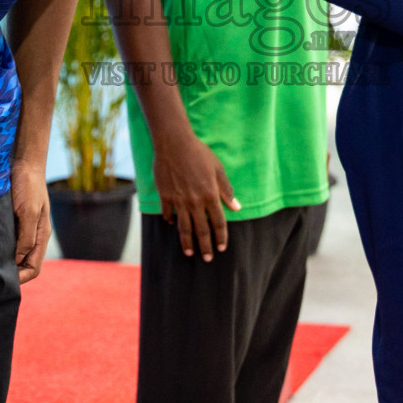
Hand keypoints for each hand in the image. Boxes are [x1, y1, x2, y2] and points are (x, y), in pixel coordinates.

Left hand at [12, 161, 50, 283]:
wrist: (22, 162)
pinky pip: (5, 240)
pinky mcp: (11, 220)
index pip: (33, 268)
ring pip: (13, 253)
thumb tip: (18, 259)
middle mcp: (32, 235)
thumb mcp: (29, 212)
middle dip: (10, 273)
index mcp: (42, 236)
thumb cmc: (29, 186)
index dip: (20, 278)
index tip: (2, 281)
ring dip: (2, 260)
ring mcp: (22, 228)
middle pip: (23, 264)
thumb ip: (27, 237)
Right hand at [153, 130, 239, 261]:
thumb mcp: (218, 169)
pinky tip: (171, 224)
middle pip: (201, 229)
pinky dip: (170, 220)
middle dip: (205, 246)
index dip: (220, 237)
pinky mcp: (166, 195)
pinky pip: (168, 213)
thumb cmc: (199, 153)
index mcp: (210, 195)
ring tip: (189, 252)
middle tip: (207, 258)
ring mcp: (179, 200)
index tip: (221, 248)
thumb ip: (226, 190)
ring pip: (184, 227)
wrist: (174, 144)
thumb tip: (237, 207)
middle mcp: (195, 202)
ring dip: (187, 241)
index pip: (218, 222)